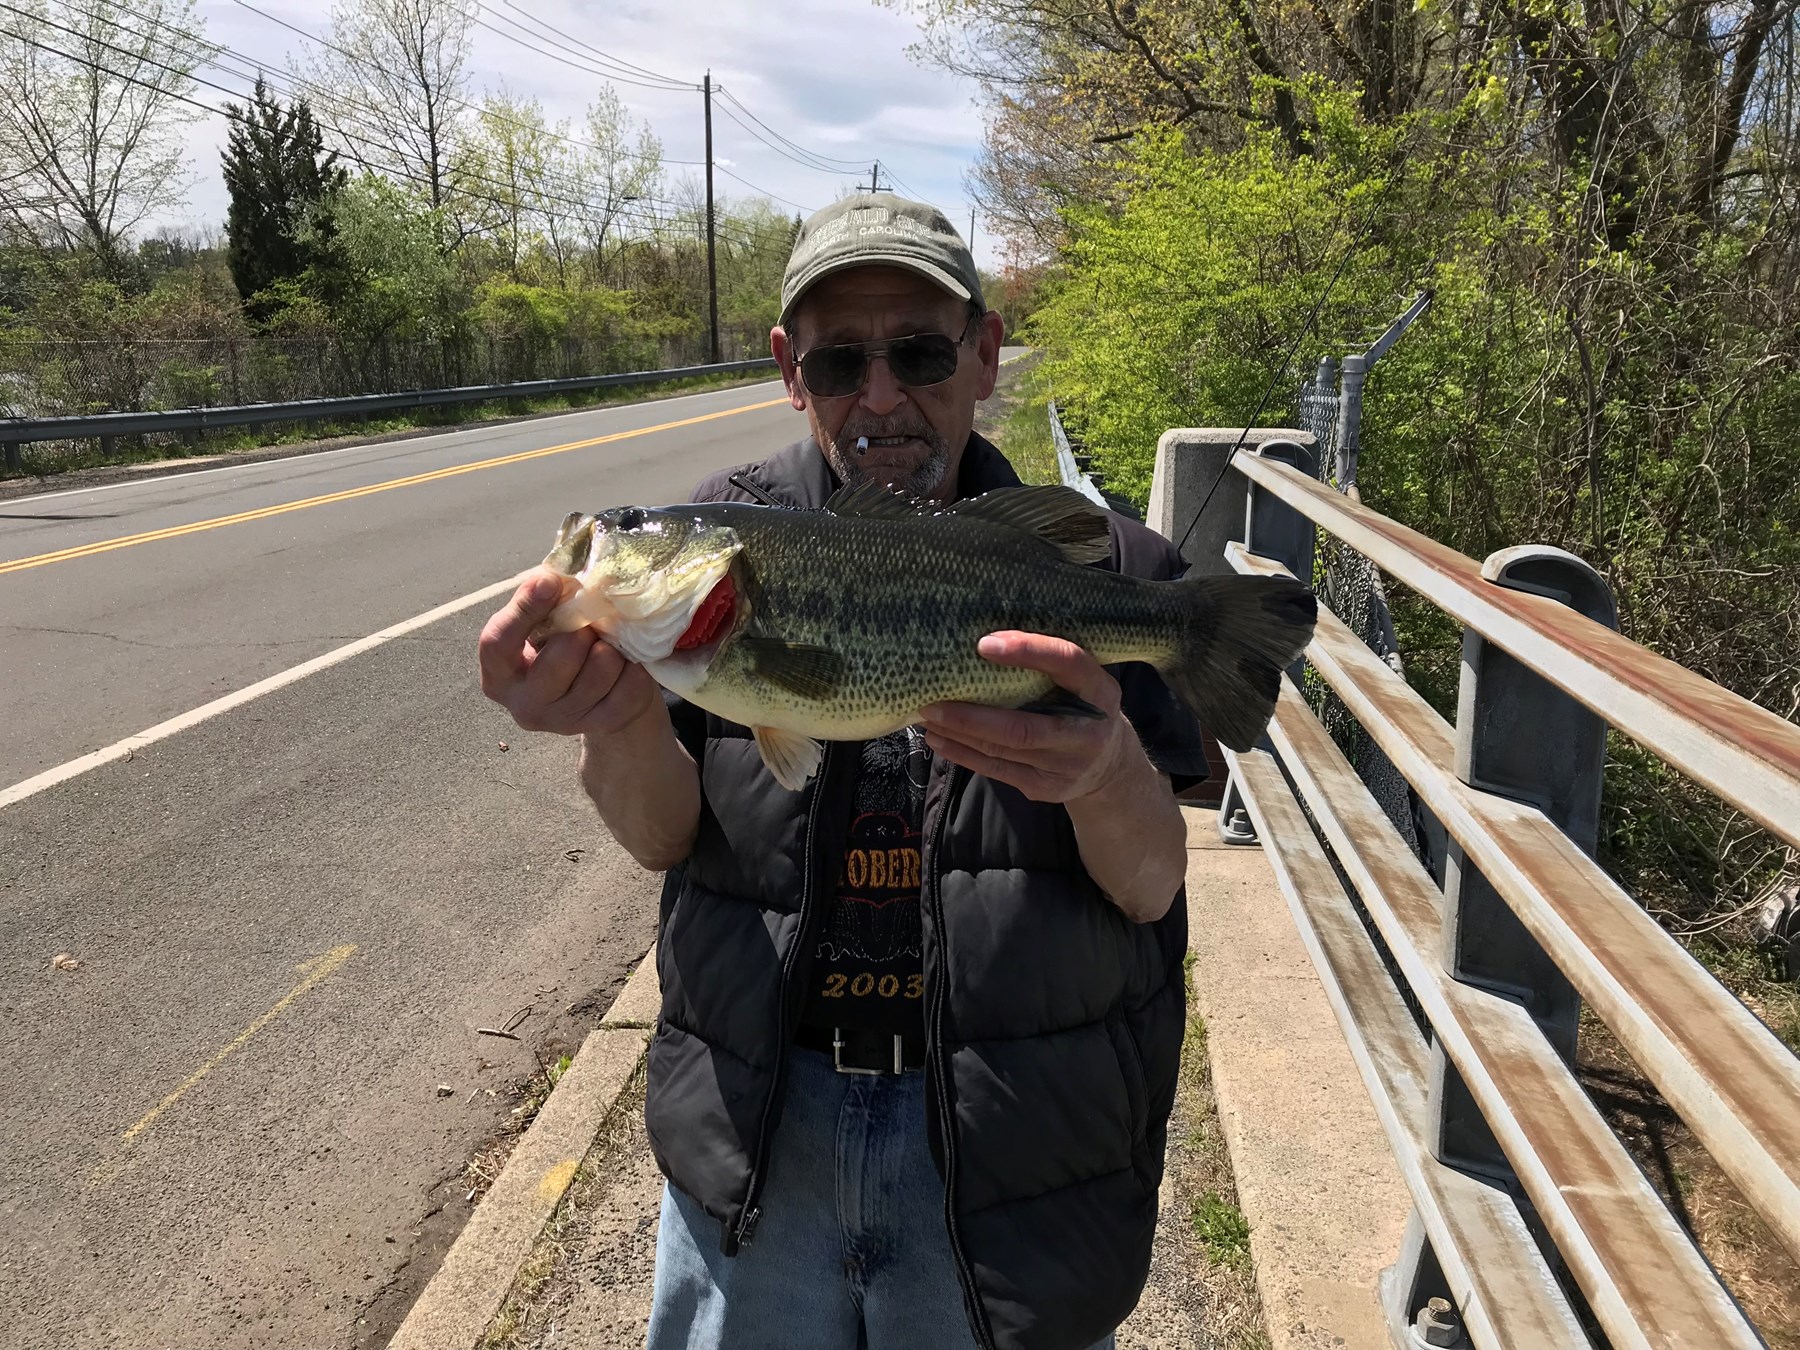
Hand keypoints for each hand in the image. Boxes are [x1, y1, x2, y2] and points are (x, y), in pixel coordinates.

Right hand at [477, 566, 662, 738]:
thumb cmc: (556, 644)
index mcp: (499, 674)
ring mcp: (564, 721)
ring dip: (611, 646)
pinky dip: (634, 667)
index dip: (525, 610)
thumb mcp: (539, 621)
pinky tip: (625, 662)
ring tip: (607, 642)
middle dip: (581, 631)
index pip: (499, 643)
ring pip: (602, 670)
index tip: (550, 583)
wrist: (592, 691)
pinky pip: (630, 687)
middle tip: (590, 623)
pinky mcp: (602, 725)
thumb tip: (554, 576)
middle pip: (560, 660)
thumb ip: (540, 598)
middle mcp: (525, 705)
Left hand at [921, 632, 1136, 803]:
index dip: (1029, 652)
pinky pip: (997, 770)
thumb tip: (987, 638)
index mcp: (1100, 690)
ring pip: (1003, 750)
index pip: (1068, 663)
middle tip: (932, 700)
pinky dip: (963, 754)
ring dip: (959, 733)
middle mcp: (1086, 732)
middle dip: (971, 716)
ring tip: (927, 716)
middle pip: (1022, 727)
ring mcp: (1066, 765)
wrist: (1110, 767)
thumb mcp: (1083, 681)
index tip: (984, 644)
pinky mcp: (1046, 787)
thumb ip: (1050, 665)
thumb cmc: (1083, 707)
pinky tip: (939, 739)